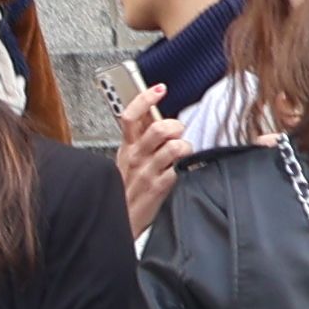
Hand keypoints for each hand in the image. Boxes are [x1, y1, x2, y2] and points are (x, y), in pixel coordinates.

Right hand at [115, 82, 181, 237]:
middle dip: (175, 126)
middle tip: (178, 133)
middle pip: (158, 128)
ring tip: (183, 153)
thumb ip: (140, 137)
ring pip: (174, 146)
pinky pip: (179, 168)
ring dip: (185, 147)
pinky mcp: (159, 187)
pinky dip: (187, 166)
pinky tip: (185, 169)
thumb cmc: (127, 190)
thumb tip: (155, 114)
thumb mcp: (127, 160)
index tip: (160, 88)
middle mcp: (136, 156)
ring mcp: (147, 172)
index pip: (131, 115)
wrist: (121, 220)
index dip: (146, 98)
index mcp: (127, 146)